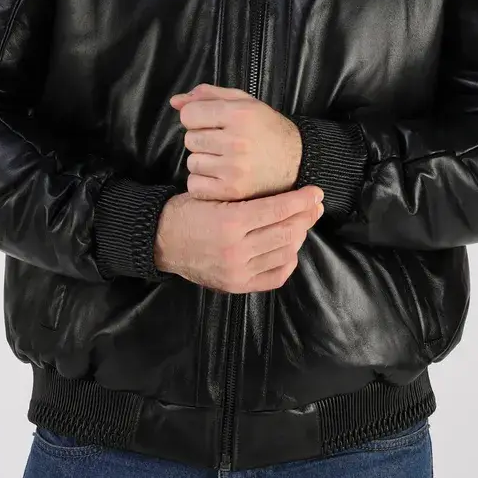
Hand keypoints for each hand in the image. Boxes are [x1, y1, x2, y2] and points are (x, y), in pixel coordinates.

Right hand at [154, 187, 323, 292]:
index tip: (316, 192)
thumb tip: (287, 194)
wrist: (161, 240)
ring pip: (284, 254)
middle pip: (286, 232)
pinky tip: (290, 248)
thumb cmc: (187, 211)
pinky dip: (288, 262)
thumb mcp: (214, 195)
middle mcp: (236, 249)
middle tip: (315, 206)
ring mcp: (237, 271)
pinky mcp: (236, 285)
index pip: (278, 210)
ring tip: (302, 224)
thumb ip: (248, 197)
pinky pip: (275, 277)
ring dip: (298, 237)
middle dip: (306, 217)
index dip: (302, 200)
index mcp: (231, 221)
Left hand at [169, 83, 302, 201]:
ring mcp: (234, 169)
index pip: (189, 115)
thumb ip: (209, 96)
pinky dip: (203, 182)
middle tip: (223, 142)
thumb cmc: (267, 129)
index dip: (197, 117)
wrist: (297, 161)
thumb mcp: (244, 103)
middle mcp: (237, 141)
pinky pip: (195, 185)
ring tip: (225, 159)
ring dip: (203, 161)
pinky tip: (220, 176)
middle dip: (202, 139)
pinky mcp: (232, 191)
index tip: (211, 123)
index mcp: (239, 114)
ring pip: (191, 162)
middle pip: (189, 139)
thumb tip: (175, 102)